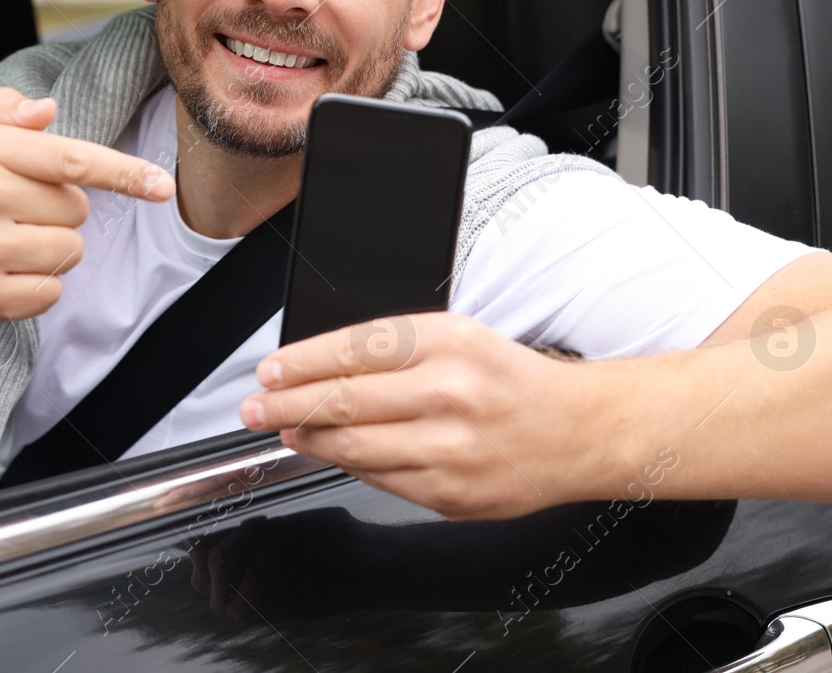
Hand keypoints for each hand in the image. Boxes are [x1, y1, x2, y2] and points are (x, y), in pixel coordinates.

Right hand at [0, 87, 173, 330]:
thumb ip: (1, 110)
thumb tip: (45, 110)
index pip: (71, 158)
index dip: (123, 172)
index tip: (161, 185)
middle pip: (77, 208)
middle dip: (58, 214)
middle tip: (13, 216)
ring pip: (69, 251)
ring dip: (50, 252)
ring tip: (6, 246)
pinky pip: (51, 291)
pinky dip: (36, 288)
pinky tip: (1, 276)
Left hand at [238, 313, 618, 519]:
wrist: (578, 431)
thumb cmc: (511, 380)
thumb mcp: (458, 338)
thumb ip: (392, 349)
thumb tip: (316, 367)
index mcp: (449, 342)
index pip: (353, 348)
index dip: (300, 362)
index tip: (269, 370)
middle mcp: (449, 392)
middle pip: (344, 398)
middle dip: (286, 404)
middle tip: (254, 406)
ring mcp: (450, 448)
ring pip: (354, 445)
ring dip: (308, 438)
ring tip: (284, 429)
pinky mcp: (451, 493)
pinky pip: (380, 479)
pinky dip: (347, 465)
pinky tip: (331, 452)